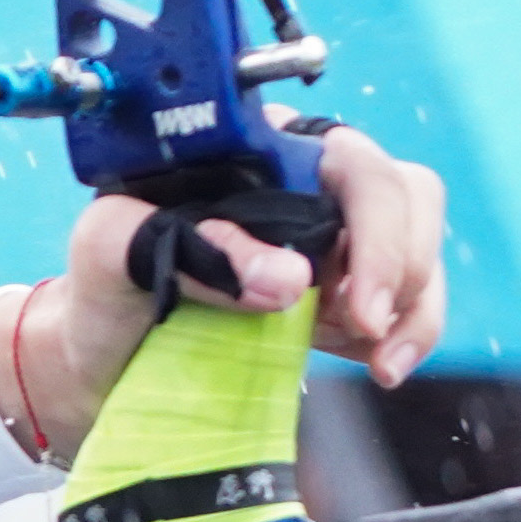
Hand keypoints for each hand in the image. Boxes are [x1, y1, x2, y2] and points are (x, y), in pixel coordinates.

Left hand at [8, 123, 450, 463]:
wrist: (99, 366)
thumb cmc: (101, 292)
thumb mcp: (107, 254)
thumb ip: (181, 247)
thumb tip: (288, 279)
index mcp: (257, 154)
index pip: (347, 158)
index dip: (372, 221)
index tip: (355, 298)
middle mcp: (306, 187)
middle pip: (403, 193)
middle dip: (402, 264)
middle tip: (365, 327)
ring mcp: (331, 242)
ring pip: (421, 244)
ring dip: (414, 306)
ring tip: (373, 359)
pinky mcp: (344, 297)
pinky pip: (411, 302)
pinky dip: (410, 336)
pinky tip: (378, 367)